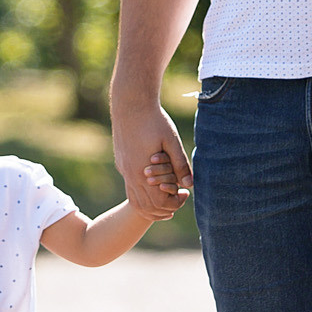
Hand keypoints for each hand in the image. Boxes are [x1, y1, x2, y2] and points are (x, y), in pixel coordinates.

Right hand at [111, 98, 190, 219]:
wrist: (130, 104)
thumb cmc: (154, 120)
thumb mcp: (171, 141)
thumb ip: (180, 164)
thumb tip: (189, 185)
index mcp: (143, 172)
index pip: (159, 202)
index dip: (174, 203)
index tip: (184, 194)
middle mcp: (130, 175)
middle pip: (147, 206)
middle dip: (165, 207)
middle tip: (180, 196)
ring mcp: (124, 170)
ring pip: (135, 200)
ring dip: (152, 204)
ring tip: (168, 195)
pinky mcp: (121, 164)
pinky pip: (130, 188)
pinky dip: (143, 194)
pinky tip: (155, 184)